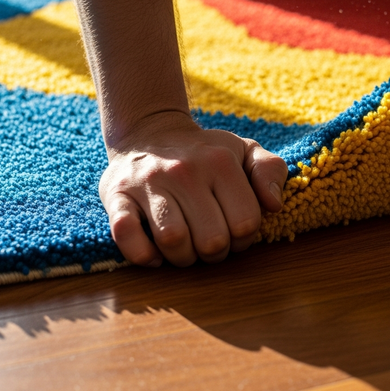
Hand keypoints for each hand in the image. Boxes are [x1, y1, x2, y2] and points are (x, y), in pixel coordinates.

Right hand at [99, 111, 287, 266]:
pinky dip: (142, 254)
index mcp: (220, 162)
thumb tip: (273, 205)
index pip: (246, 224)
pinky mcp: (116, 195)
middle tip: (208, 241)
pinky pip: (126, 234)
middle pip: (212, 241)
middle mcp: (184, 171)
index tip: (233, 230)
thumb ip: (269, 171)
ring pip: (173, 241)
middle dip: (215, 253)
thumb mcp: (244, 151)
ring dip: (182, 258)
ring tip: (184, 247)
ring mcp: (147, 183)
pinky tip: (154, 252)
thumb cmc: (205, 153)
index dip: (244, 239)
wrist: (149, 133)